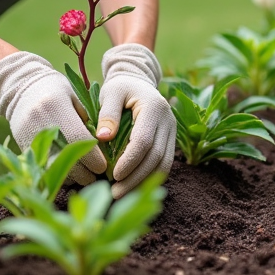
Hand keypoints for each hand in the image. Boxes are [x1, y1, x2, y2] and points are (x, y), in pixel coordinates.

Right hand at [0, 51, 107, 183]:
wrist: (20, 89)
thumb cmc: (55, 90)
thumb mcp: (74, 97)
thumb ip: (87, 119)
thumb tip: (101, 147)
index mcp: (56, 106)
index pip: (79, 140)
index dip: (94, 157)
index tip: (103, 165)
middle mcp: (40, 123)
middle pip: (66, 159)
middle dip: (85, 172)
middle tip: (96, 172)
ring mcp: (29, 136)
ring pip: (54, 169)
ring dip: (72, 177)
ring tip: (84, 174)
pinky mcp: (23, 147)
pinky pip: (43, 169)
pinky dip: (57, 174)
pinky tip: (69, 172)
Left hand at [98, 43, 175, 197]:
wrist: (138, 81)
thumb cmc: (120, 87)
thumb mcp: (110, 93)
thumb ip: (107, 114)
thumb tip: (102, 138)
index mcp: (154, 107)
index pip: (144, 141)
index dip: (129, 161)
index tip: (113, 175)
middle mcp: (168, 120)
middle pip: (156, 157)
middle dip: (136, 178)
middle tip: (115, 193)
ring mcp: (173, 131)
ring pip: (164, 164)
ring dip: (144, 182)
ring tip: (122, 193)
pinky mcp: (171, 140)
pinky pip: (165, 164)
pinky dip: (150, 178)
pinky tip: (133, 186)